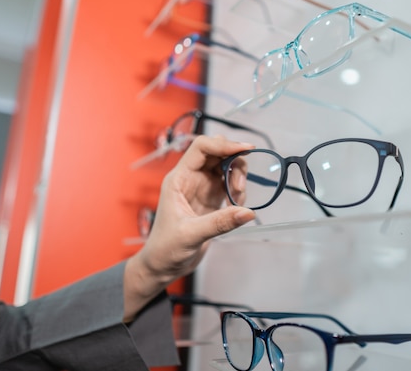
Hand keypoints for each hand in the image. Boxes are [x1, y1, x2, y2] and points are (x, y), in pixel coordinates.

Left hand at [123, 135, 255, 320]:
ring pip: (227, 167)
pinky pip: (230, 185)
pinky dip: (239, 192)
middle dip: (234, 162)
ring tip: (237, 200)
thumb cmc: (165, 249)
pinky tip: (236, 208)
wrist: (162, 266)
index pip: (202, 148)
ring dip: (238, 178)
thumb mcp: (191, 235)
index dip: (223, 144)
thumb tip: (248, 212)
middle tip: (239, 186)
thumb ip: (220, 223)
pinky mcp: (212, 200)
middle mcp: (191, 179)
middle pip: (218, 153)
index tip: (244, 149)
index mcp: (179, 179)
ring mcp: (202, 188)